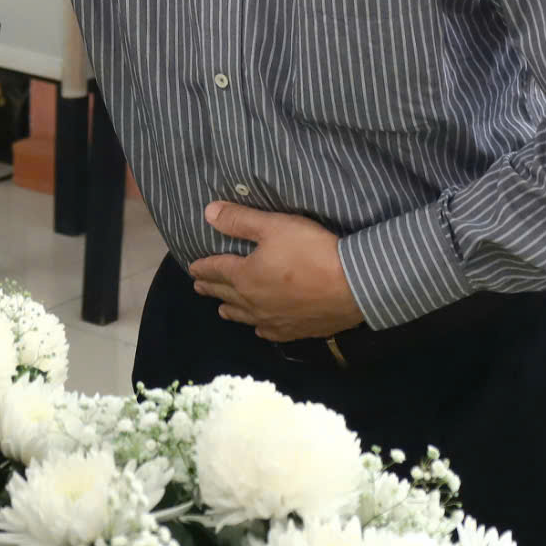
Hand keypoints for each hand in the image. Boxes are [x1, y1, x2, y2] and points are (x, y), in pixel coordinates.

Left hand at [186, 202, 361, 342]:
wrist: (353, 285)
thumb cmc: (311, 250)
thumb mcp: (274, 226)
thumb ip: (240, 221)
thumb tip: (208, 213)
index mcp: (244, 277)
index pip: (216, 270)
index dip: (202, 268)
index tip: (192, 268)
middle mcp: (254, 302)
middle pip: (226, 295)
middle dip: (211, 288)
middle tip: (199, 287)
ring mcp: (274, 320)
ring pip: (244, 317)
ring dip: (230, 310)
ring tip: (221, 310)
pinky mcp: (296, 331)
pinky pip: (269, 332)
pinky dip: (258, 328)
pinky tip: (260, 329)